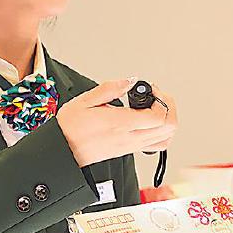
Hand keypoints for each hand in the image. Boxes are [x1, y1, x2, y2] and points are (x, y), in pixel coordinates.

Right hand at [57, 79, 175, 166]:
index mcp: (120, 123)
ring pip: (166, 137)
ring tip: (155, 106)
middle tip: (156, 95)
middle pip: (168, 127)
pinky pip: (157, 145)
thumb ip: (110, 88)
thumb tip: (130, 80)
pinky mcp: (129, 150)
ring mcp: (131, 146)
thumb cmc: (70, 128)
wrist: (63, 151)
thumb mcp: (85, 100)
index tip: (150, 90)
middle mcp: (129, 137)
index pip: (157, 116)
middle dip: (168, 106)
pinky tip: (153, 122)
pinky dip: (162, 133)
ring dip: (167, 119)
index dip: (161, 99)